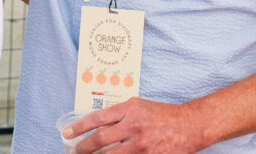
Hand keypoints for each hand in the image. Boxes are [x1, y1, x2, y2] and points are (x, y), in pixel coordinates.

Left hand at [65, 97, 208, 152]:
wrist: (189, 125)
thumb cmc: (161, 114)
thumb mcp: (138, 105)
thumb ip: (118, 113)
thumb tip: (95, 124)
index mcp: (129, 109)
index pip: (97, 118)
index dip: (79, 127)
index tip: (67, 132)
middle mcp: (133, 126)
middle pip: (100, 140)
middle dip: (83, 147)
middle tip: (74, 150)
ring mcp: (141, 145)